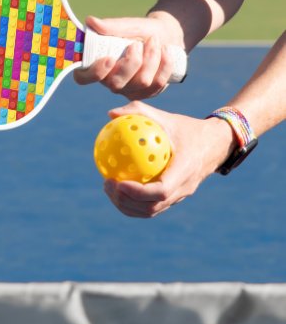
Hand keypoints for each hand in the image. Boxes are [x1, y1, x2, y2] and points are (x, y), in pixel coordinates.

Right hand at [74, 14, 183, 99]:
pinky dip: (164, 64)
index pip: (84, 78)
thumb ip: (110, 26)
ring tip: (154, 41)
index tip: (109, 58)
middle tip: (137, 43)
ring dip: (151, 58)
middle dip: (132, 62)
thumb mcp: (127, 25)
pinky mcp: (147, 93)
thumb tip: (90, 21)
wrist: (165, 35)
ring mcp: (129, 90)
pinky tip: (165, 51)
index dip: (94, 73)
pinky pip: (157, 84)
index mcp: (97, 65)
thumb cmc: (140, 31)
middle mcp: (110, 81)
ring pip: (141, 82)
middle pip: (116, 84)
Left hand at [102, 101, 236, 217]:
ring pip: (151, 211)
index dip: (138, 192)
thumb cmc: (187, 128)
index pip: (161, 190)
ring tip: (108, 188)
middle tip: (107, 184)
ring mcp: (180, 196)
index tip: (118, 182)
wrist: (215, 144)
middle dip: (126, 201)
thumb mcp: (166, 117)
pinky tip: (118, 187)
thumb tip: (110, 114)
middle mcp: (184, 188)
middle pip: (152, 207)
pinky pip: (152, 206)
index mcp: (185, 170)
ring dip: (127, 205)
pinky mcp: (175, 198)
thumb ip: (139, 112)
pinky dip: (133, 202)